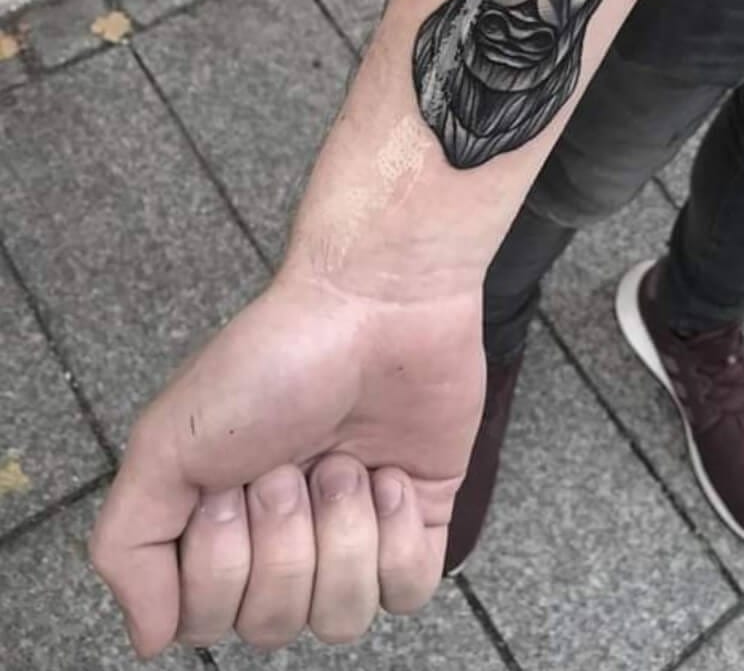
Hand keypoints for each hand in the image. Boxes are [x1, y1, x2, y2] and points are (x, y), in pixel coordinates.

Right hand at [89, 271, 484, 655]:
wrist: (375, 303)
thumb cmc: (273, 357)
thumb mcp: (166, 440)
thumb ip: (129, 544)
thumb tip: (149, 637)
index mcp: (219, 526)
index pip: (206, 621)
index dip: (220, 565)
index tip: (231, 487)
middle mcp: (284, 539)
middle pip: (274, 624)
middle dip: (283, 541)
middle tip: (290, 465)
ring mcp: (353, 533)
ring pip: (342, 618)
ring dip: (342, 533)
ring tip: (344, 462)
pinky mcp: (418, 521)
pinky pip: (407, 591)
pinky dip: (397, 536)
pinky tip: (390, 476)